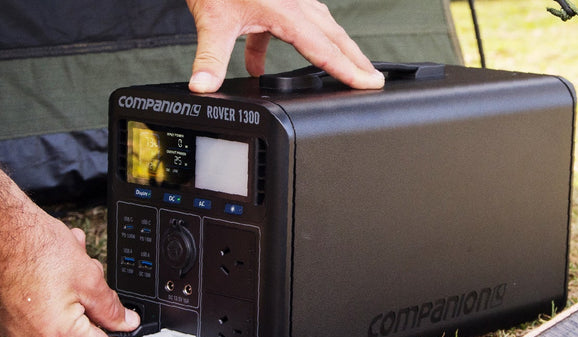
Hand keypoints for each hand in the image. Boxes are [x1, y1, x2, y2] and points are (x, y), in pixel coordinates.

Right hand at [0, 213, 139, 336]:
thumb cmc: (33, 246)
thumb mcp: (88, 277)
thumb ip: (111, 307)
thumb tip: (124, 323)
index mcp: (57, 334)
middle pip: (79, 333)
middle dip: (91, 304)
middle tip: (93, 275)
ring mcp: (15, 330)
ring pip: (60, 318)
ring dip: (72, 293)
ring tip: (71, 260)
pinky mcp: (5, 318)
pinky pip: (39, 312)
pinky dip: (52, 294)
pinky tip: (53, 267)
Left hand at [185, 0, 384, 92]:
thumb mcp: (212, 21)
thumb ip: (210, 58)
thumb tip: (204, 86)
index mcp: (287, 12)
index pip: (325, 49)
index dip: (348, 70)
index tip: (369, 83)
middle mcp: (293, 4)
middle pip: (333, 36)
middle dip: (355, 59)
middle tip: (373, 78)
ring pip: (317, 27)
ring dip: (330, 48)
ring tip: (340, 67)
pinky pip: (285, 26)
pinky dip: (280, 46)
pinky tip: (257, 67)